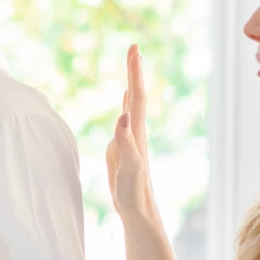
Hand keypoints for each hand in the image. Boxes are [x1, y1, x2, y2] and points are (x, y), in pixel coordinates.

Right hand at [106, 45, 158, 222]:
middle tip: (133, 48)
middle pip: (135, 95)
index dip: (134, 74)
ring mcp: (129, 139)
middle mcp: (135, 131)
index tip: (134, 50)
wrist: (137, 210)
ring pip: (131, 104)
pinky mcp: (122, 147)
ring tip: (132, 64)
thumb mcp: (129, 167)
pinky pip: (125, 118)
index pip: (136, 97)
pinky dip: (125, 103)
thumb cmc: (133, 192)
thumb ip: (125, 142)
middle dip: (134, 71)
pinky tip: (125, 98)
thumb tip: (122, 115)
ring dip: (131, 83)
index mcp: (136, 134)